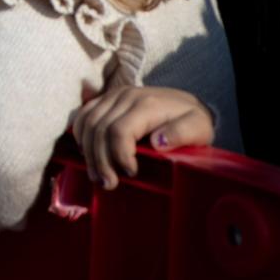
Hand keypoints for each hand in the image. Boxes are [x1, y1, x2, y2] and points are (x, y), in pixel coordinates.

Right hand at [69, 84, 215, 189]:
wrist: (185, 102)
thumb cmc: (193, 121)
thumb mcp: (199, 128)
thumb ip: (181, 134)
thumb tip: (158, 142)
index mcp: (147, 104)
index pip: (119, 130)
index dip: (119, 155)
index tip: (131, 174)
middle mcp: (125, 96)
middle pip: (99, 128)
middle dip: (99, 160)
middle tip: (108, 184)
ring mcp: (113, 96)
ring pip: (87, 122)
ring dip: (88, 151)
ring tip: (97, 175)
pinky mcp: (106, 99)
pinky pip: (83, 115)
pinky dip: (81, 135)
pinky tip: (87, 153)